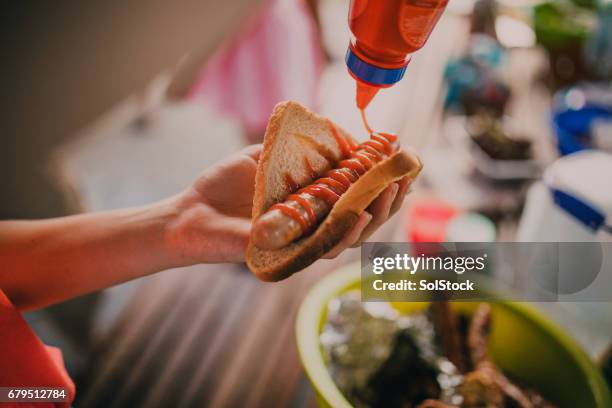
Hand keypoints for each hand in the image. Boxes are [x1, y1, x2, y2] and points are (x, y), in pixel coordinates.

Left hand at [165, 145, 411, 264]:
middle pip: (363, 218)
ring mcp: (303, 243)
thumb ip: (303, 147)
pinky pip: (322, 249)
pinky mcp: (288, 258)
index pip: (358, 196)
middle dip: (389, 198)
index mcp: (314, 204)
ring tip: (392, 191)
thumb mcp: (266, 154)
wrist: (189, 211)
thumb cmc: (225, 184)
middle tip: (406, 177)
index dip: (384, 183)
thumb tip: (344, 136)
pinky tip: (361, 214)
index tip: (406, 164)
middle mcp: (315, 226)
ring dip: (375, 214)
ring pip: (350, 236)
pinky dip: (344, 232)